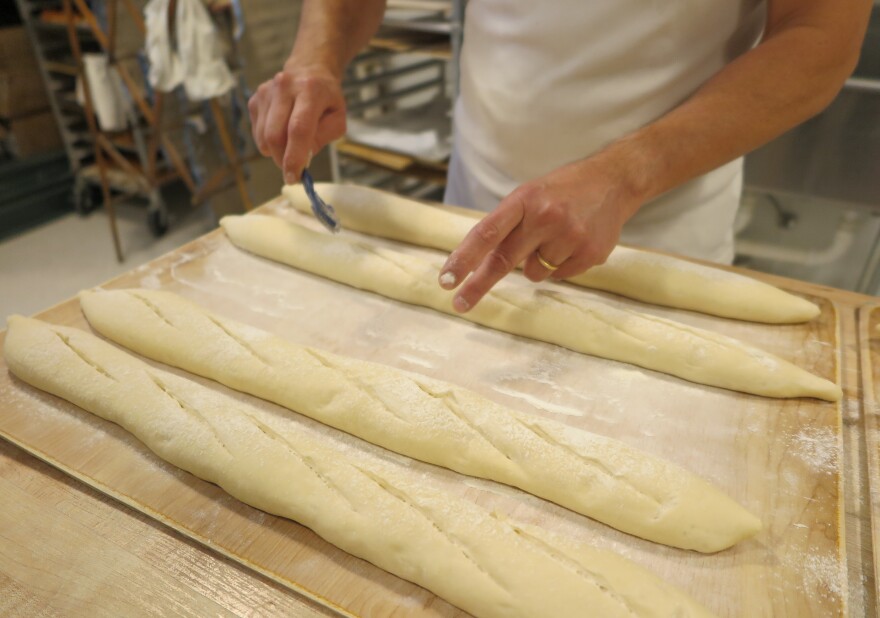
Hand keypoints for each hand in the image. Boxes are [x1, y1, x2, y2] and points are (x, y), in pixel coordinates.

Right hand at [248, 64, 346, 183]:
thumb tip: (303, 158)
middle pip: (275, 136)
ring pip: (263, 138)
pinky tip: (281, 130)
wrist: (309, 69)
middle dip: (283, 159)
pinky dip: (269, 141)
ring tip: (291, 143)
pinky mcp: (254, 99)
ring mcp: (265, 92)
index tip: (294, 177)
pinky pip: (257, 133)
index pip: (298, 129)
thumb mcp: (337, 118)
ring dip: (276, 151)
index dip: (294, 157)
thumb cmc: (326, 97)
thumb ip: (323, 138)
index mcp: (310, 90)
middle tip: (293, 167)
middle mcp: (284, 87)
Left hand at [438, 158, 641, 311]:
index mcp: (525, 199)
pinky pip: (558, 276)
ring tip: (556, 237)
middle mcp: (545, 217)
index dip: (464, 258)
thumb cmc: (563, 191)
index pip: (487, 233)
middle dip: (478, 284)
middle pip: (503, 260)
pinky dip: (560, 266)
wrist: (615, 181)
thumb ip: (508, 225)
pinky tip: (573, 243)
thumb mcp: (530, 195)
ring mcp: (570, 236)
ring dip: (537, 262)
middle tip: (460, 304)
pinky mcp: (589, 254)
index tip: (447, 279)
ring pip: (534, 272)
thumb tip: (481, 264)